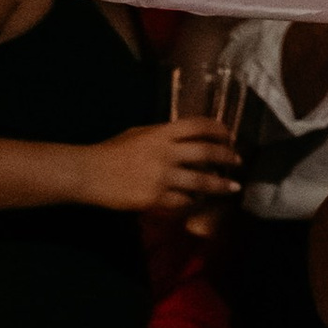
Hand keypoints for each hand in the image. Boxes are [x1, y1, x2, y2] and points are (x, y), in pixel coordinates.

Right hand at [84, 115, 243, 216]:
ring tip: (233, 186)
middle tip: (238, 160)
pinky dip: (193, 201)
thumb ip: (162, 135)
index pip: (198, 125)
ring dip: (220, 184)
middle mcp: (165, 152)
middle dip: (227, 156)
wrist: (89, 173)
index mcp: (161, 133)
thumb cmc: (110, 151)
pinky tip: (200, 202)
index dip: (218, 129)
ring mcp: (162, 176)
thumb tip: (186, 137)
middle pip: (206, 153)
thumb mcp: (138, 134)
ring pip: (201, 181)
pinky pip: (183, 201)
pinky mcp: (156, 197)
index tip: (230, 134)